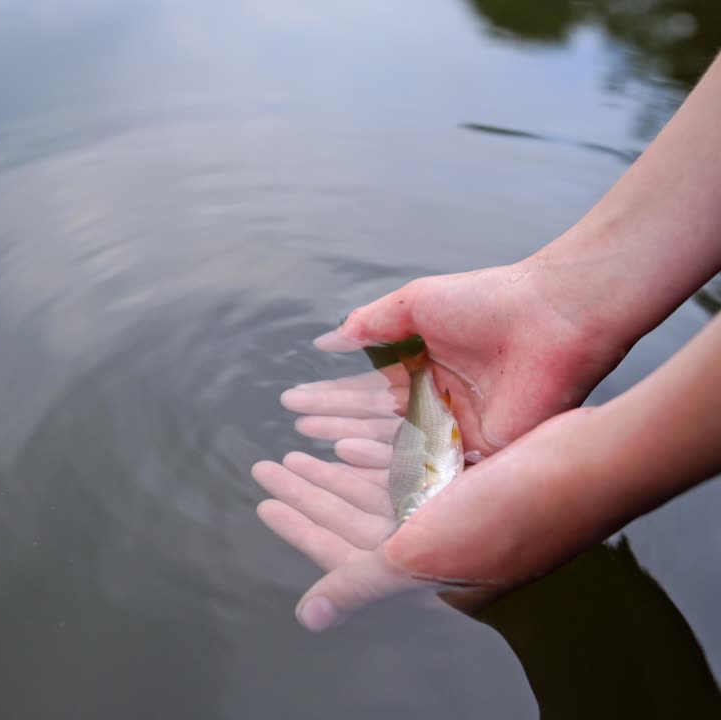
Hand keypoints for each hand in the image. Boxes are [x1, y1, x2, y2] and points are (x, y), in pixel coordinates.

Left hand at [253, 406, 612, 630]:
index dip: (300, 525)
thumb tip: (309, 617)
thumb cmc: (509, 514)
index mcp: (428, 577)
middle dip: (309, 493)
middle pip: (355, 518)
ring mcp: (458, 512)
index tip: (263, 501)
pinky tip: (347, 439)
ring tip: (296, 451)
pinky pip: (408, 469)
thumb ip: (361, 582)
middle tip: (266, 468)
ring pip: (377, 492)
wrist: (590, 464)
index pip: (345, 553)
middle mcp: (440, 548)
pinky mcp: (473, 477)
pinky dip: (375, 456)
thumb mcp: (423, 554)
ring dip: (335, 473)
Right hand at [288, 261, 627, 454]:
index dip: (330, 398)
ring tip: (319, 452)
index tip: (293, 404)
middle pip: (376, 425)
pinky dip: (398, 468)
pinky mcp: (485, 453)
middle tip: (297, 434)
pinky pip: (435, 468)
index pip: (367, 392)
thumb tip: (325, 341)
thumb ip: (370, 325)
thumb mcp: (416, 303)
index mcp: (426, 370)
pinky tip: (358, 464)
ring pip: (399, 450)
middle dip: (334, 428)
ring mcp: (462, 431)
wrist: (554, 314)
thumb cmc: (489, 300)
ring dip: (357, 451)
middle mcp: (441, 405)